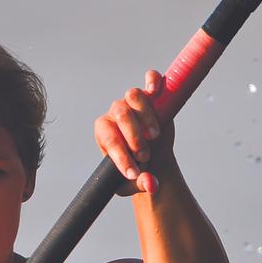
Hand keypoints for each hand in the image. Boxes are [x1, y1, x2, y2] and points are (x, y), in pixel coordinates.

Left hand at [95, 69, 176, 195]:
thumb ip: (140, 183)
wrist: (153, 160)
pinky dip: (153, 80)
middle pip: (120, 114)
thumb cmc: (138, 171)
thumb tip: (151, 184)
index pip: (109, 138)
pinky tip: (156, 91)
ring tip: (154, 137)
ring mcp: (133, 102)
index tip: (134, 173)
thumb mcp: (134, 183)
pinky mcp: (153, 95)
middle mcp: (115, 114)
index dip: (121, 156)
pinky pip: (150, 78)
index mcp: (104, 132)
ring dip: (145, 116)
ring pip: (133, 96)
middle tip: (144, 156)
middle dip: (133, 137)